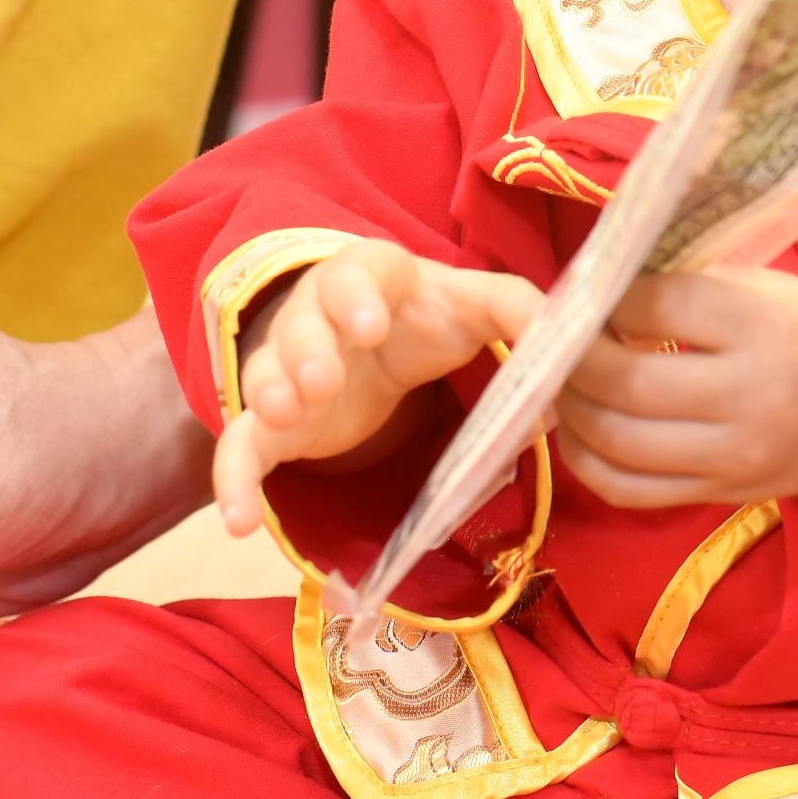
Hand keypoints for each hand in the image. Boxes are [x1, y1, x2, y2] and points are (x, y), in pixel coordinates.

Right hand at [217, 242, 541, 531]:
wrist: (374, 338)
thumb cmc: (428, 316)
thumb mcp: (476, 308)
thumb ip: (521, 317)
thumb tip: (564, 378)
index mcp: (372, 281)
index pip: (358, 274)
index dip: (358, 298)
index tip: (371, 327)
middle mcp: (317, 318)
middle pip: (300, 326)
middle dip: (308, 350)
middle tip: (324, 380)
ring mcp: (287, 372)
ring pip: (264, 378)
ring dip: (273, 396)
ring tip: (291, 415)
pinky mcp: (272, 425)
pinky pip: (239, 451)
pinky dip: (233, 484)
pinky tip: (238, 525)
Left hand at [553, 264, 797, 510]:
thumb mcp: (762, 287)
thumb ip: (686, 284)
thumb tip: (590, 282)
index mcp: (765, 330)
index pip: (661, 307)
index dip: (612, 297)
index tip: (598, 291)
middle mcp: (753, 399)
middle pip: (629, 383)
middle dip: (575, 357)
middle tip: (560, 336)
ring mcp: (734, 458)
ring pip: (618, 443)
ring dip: (571, 407)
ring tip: (564, 378)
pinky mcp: (717, 498)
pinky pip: (627, 490)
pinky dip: (584, 461)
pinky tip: (579, 428)